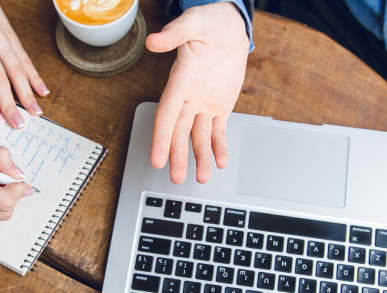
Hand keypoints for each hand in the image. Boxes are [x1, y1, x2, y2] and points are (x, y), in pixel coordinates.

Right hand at [146, 2, 248, 183]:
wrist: (231, 25)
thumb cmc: (210, 22)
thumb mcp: (194, 24)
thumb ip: (175, 34)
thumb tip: (155, 41)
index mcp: (180, 81)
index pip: (166, 115)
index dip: (160, 138)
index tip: (156, 158)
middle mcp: (189, 96)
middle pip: (180, 132)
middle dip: (178, 155)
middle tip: (176, 177)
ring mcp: (204, 103)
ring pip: (198, 136)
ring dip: (199, 157)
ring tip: (202, 177)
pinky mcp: (220, 105)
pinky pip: (218, 130)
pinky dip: (218, 146)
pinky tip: (220, 161)